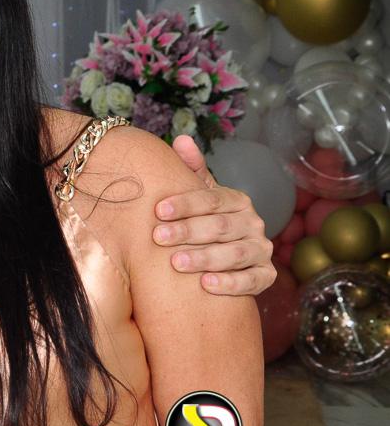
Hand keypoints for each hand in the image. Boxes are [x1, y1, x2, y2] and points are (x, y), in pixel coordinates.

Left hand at [154, 135, 276, 295]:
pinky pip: (252, 281)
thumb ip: (192, 170)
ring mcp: (262, 250)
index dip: (185, 204)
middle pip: (221, 226)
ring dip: (205, 258)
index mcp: (237, 201)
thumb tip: (181, 140)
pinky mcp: (266, 276)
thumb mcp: (199, 196)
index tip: (158, 210)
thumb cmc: (205, 221)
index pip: (212, 199)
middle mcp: (254, 223)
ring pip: (235, 254)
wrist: (224, 258)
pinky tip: (207, 285)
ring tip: (177, 262)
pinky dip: (231, 283)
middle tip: (159, 237)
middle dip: (188, 231)